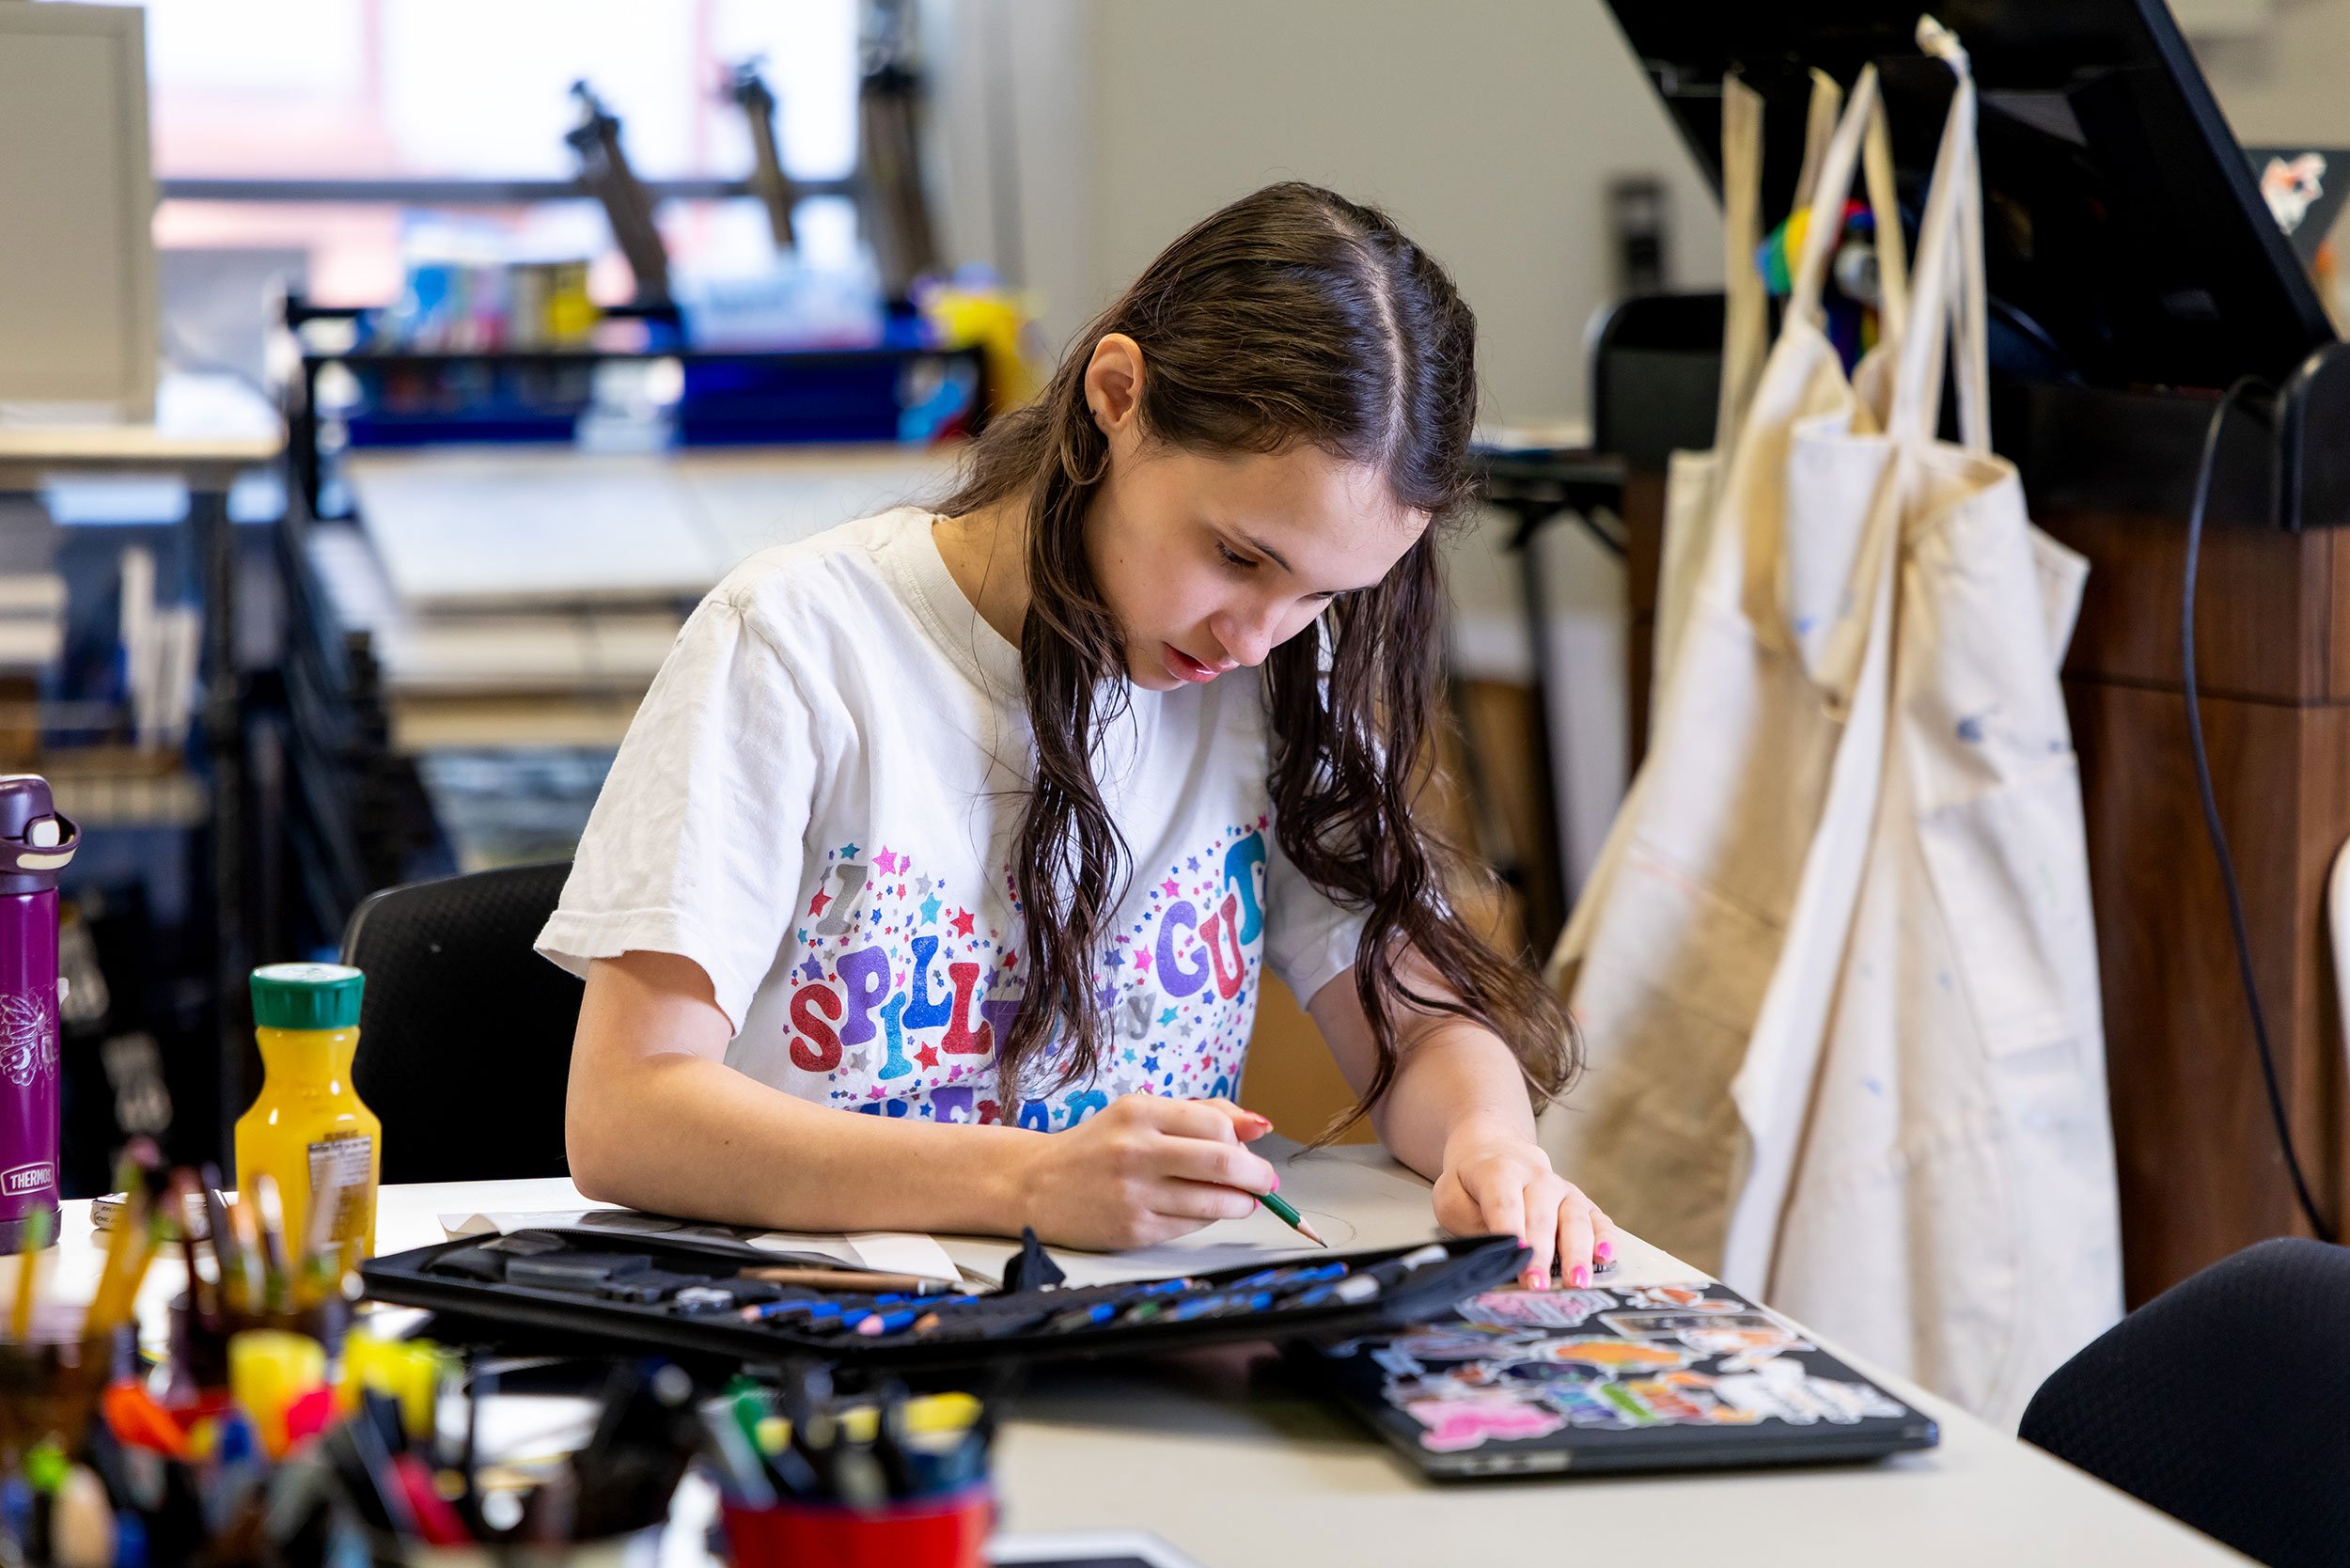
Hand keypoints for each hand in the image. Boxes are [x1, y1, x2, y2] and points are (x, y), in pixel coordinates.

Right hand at [1016, 1094, 1278, 1250]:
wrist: (1036, 1185)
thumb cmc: (1097, 1147)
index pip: (1215, 1124)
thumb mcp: (1141, 1114)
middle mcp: (1135, 1150)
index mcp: (1139, 1112)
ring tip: (1241, 1200)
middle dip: (1257, 1176)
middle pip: (1222, 1162)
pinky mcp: (1133, 1229)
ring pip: (1213, 1200)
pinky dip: (1209, 1219)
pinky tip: (1204, 1211)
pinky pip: (1191, 1226)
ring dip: (1240, 1203)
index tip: (1254, 1153)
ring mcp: (1134, 1193)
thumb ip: (1200, 1114)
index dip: (1244, 1143)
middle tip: (1265, 1182)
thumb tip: (1257, 1126)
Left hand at [1433, 1131, 1618, 1291]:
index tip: (1515, 1253)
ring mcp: (1563, 1190)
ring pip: (1574, 1219)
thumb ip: (1468, 1223)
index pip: (1505, 1202)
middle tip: (1537, 1285)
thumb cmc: (1471, 1183)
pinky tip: (1606, 1257)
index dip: (1510, 1228)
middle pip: (1541, 1216)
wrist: (1496, 1151)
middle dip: (1540, 1253)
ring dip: (1576, 1253)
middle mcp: (1538, 1177)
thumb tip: (1492, 1254)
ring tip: (1577, 1282)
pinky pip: (1599, 1220)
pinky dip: (1606, 1238)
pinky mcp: (1582, 1202)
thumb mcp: (1451, 1196)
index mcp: (1500, 1171)